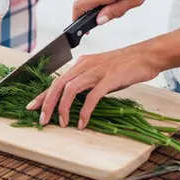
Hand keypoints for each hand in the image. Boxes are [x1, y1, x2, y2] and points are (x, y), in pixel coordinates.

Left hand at [26, 43, 165, 128]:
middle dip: (47, 103)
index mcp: (81, 64)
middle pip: (58, 84)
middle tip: (43, 120)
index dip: (43, 95)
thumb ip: (87, 82)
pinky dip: (85, 111)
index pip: (56, 80)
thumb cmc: (125, 65)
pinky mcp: (109, 78)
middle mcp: (84, 65)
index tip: (32, 107)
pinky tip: (82, 122)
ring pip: (70, 89)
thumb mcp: (100, 72)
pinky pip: (92, 96)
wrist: (146, 55)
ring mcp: (96, 71)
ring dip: (63, 107)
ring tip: (62, 123)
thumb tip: (75, 99)